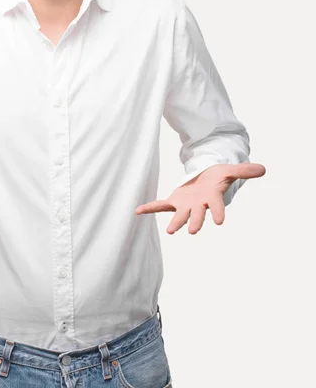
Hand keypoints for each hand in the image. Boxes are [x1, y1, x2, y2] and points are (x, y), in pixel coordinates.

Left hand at [135, 163, 265, 233]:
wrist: (206, 179)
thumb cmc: (218, 177)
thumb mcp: (229, 170)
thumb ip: (243, 171)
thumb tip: (263, 169)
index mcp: (212, 198)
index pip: (216, 206)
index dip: (217, 212)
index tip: (219, 221)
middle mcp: (199, 205)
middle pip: (197, 214)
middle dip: (195, 222)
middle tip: (193, 231)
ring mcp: (186, 204)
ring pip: (180, 215)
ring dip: (175, 222)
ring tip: (170, 231)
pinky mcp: (175, 201)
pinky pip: (160, 205)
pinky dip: (150, 208)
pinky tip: (138, 211)